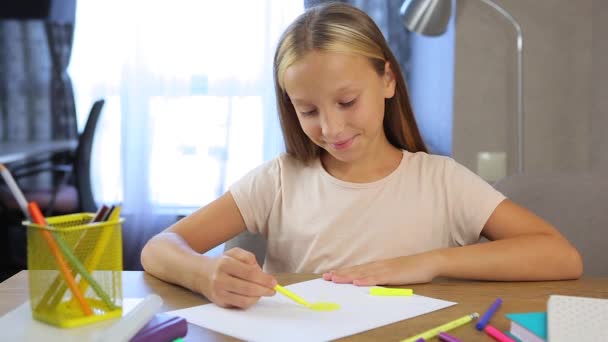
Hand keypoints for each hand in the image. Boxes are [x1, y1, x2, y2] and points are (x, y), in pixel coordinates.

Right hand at [200, 247, 276, 308]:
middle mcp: (220, 279)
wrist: (200, 274)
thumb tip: (261, 272)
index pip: (249, 273)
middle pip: (248, 288)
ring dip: (259, 297)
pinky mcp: (220, 302)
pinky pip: (240, 305)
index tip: (274, 281)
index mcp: (225, 264)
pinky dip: (251, 301)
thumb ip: (248, 258)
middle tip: (273, 289)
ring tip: (264, 291)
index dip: (264, 279)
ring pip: (245, 300)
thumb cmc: (222, 263)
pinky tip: (254, 296)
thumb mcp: (234, 253)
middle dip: (264, 290)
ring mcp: (219, 292)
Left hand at [322, 253, 441, 285]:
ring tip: (335, 279)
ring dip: (348, 276)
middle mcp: (378, 265)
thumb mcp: (393, 272)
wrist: (428, 261)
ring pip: (363, 273)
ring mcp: (385, 269)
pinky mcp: (393, 275)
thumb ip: (381, 275)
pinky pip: (377, 278)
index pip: (357, 269)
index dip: (343, 272)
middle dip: (340, 274)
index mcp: (378, 265)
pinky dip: (366, 280)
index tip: (329, 274)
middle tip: (325, 277)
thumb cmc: (412, 269)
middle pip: (356, 270)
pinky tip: (357, 282)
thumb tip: (369, 280)